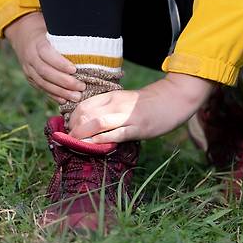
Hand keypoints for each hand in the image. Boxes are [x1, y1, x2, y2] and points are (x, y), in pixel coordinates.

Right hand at [4, 12, 84, 103]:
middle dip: (64, 82)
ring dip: (61, 92)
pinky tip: (64, 100)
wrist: (24, 35)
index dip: (60, 63)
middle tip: (81, 86)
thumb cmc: (47, 31)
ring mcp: (28, 69)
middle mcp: (30, 57)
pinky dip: (53, 95)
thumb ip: (66, 37)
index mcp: (37, 43)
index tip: (75, 69)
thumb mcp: (54, 28)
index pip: (47, 54)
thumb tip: (90, 41)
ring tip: (76, 97)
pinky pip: (41, 88)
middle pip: (46, 72)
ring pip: (43, 83)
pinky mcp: (30, 78)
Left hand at [68, 73, 214, 142]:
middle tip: (71, 141)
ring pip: (97, 123)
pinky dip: (102, 141)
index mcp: (111, 96)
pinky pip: (116, 134)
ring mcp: (127, 116)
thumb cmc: (146, 103)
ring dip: (83, 136)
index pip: (83, 106)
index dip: (72, 120)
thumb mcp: (123, 101)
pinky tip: (95, 146)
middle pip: (85, 115)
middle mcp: (116, 104)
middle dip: (74, 130)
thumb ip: (108, 109)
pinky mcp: (138, 127)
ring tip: (78, 145)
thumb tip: (88, 124)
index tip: (70, 131)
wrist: (172, 99)